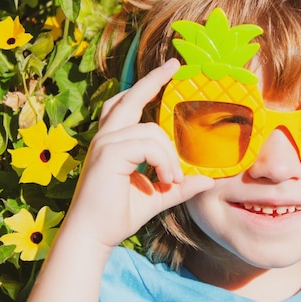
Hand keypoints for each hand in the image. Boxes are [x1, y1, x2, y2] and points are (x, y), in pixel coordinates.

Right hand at [61, 58, 213, 248]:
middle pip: (131, 97)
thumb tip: (207, 180)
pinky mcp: (108, 153)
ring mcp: (105, 142)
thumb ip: (178, 185)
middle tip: (174, 65)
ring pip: (152, 131)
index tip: (168, 70)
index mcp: (113, 140)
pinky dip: (163, 162)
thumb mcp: (156, 196)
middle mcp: (106, 136)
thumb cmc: (118, 215)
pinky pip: (148, 145)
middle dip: (153, 80)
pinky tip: (165, 179)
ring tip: (172, 179)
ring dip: (170, 157)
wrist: (93, 236)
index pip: (128, 103)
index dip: (146, 85)